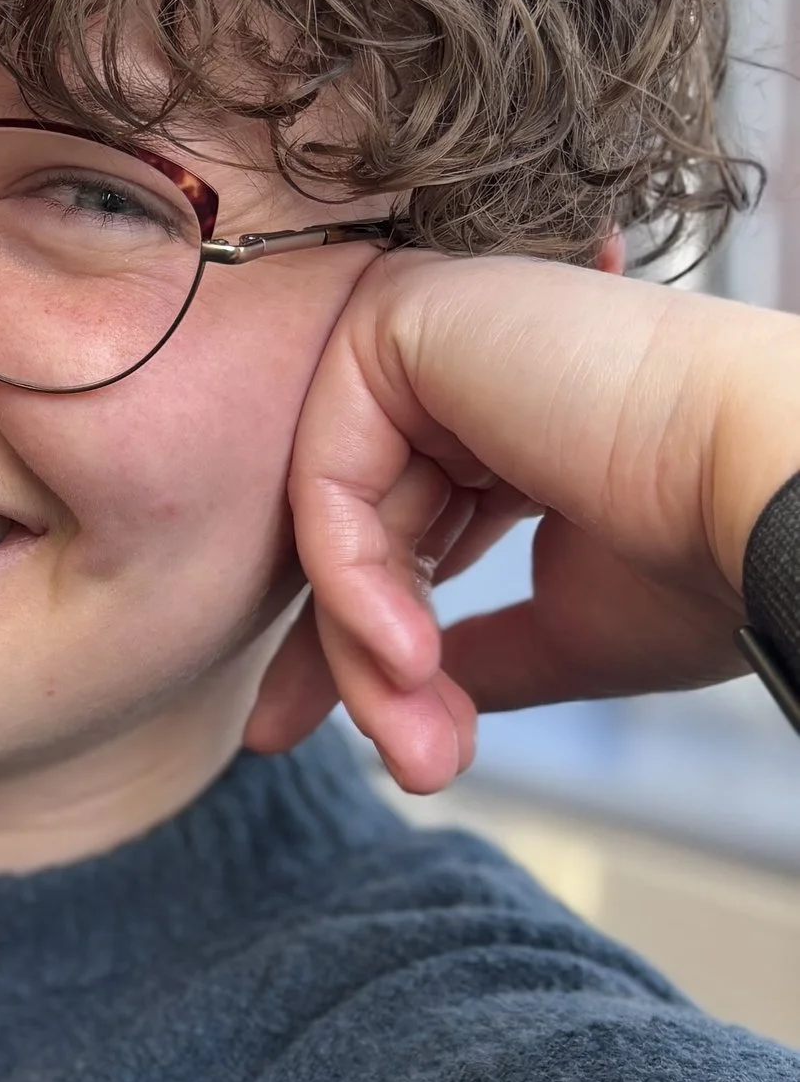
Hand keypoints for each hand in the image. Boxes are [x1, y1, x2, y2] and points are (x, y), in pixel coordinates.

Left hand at [243, 249, 799, 792]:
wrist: (775, 493)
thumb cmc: (708, 554)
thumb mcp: (567, 623)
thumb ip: (474, 648)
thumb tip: (397, 696)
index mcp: (513, 416)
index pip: (397, 532)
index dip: (367, 648)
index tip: (367, 751)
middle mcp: (467, 364)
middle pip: (358, 530)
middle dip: (368, 664)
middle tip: (416, 765)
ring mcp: (434, 331)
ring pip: (333, 515)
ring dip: (365, 644)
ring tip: (422, 732)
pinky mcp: (404, 317)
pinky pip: (325, 475)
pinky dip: (353, 581)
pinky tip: (414, 656)